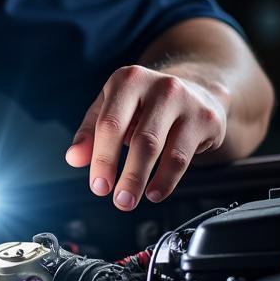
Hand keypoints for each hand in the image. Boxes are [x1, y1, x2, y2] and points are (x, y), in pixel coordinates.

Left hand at [64, 64, 228, 210]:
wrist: (195, 88)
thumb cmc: (144, 102)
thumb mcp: (111, 107)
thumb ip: (90, 132)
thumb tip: (74, 158)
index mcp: (128, 80)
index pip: (110, 124)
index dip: (102, 159)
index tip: (98, 185)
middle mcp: (159, 86)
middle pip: (140, 140)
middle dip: (128, 176)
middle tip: (119, 200)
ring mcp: (186, 101)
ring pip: (164, 150)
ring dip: (145, 181)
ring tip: (132, 199)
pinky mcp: (205, 119)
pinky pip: (183, 157)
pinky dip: (167, 180)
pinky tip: (155, 191)